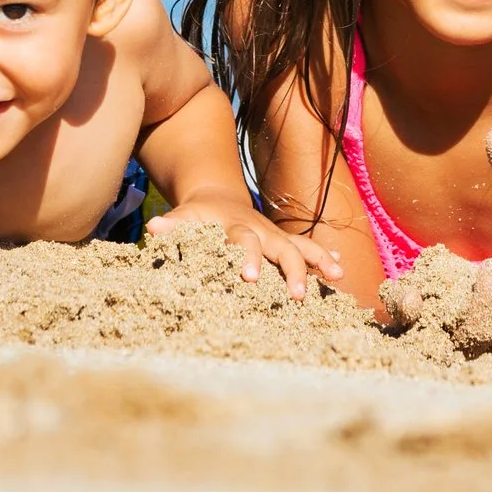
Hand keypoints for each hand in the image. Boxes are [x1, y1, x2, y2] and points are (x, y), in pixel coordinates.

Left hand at [148, 193, 343, 298]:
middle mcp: (262, 230)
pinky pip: (307, 248)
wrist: (217, 195)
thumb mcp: (184, 217)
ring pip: (301, 245)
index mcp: (237, 227)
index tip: (249, 278)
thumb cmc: (199, 214)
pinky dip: (322, 257)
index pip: (244, 242)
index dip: (248, 258)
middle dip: (292, 271)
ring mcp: (275, 235)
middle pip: (282, 247)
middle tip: (298, 296)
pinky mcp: (283, 241)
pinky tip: (338, 272)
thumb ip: (172, 226)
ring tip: (336, 275)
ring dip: (318, 260)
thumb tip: (153, 229)